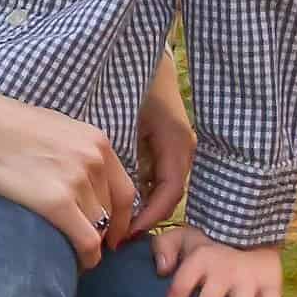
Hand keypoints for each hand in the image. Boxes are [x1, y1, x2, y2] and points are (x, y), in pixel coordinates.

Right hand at [0, 83, 137, 270]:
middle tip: (84, 245)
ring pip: (99, 229)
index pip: (126, 192)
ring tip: (72, 253)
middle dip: (102, 232)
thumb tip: (86, 182)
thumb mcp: (57, 129)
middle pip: (112, 213)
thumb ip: (79, 153)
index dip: (122, 220)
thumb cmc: (6, 126)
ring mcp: (78, 181)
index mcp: (98, 142)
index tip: (113, 234)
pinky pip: (87, 242)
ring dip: (90, 245)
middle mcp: (95, 161)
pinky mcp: (57, 202)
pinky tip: (77, 264)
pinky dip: (87, 258)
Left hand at [128, 49, 194, 233]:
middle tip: (117, 236)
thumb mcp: (126, 121)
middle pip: (168, 196)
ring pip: (164, 188)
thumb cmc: (133, 86)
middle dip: (145, 218)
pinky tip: (121, 201)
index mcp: (176, 144)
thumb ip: (126, 156)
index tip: (124, 233)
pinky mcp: (169, 146)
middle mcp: (183, 149)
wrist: (143, 59)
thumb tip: (114, 194)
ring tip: (117, 224)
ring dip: (144, 207)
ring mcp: (179, 147)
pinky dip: (143, 192)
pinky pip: (159, 177)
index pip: (169, 193)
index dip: (148, 217)